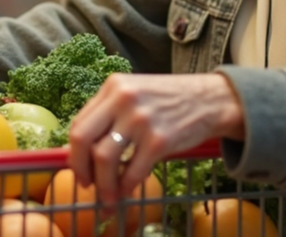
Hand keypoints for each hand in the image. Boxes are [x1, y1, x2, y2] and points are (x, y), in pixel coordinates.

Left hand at [68, 73, 244, 206]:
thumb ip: (111, 113)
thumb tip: (85, 150)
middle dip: (80, 168)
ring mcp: (141, 119)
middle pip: (83, 139)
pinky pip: (133, 171)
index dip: (74, 152)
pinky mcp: (160, 140)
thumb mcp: (136, 93)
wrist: (211, 100)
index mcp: (113, 86)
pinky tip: (127, 191)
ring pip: (104, 158)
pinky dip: (126, 186)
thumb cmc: (171, 100)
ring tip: (107, 199)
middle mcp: (123, 99)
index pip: (79, 123)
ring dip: (103, 185)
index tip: (79, 169)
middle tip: (86, 185)